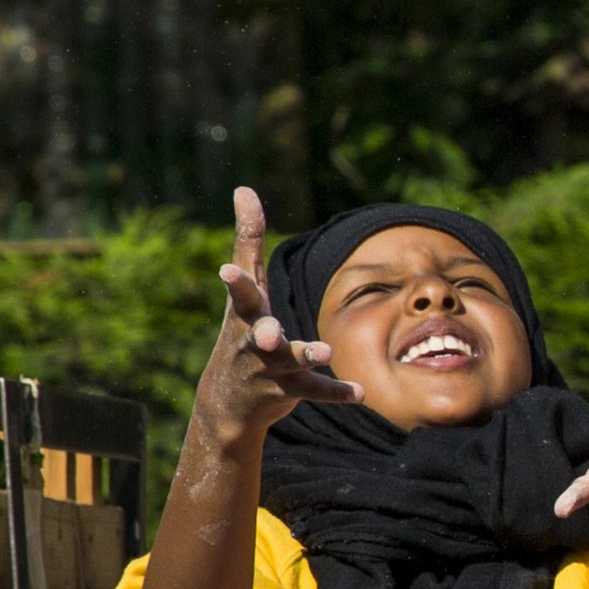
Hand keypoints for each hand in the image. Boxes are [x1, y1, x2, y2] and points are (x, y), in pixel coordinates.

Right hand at [194, 185, 364, 449]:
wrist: (229, 400)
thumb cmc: (242, 328)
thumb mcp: (244, 287)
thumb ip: (249, 238)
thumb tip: (244, 188)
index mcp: (245, 313)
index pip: (239, 294)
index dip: (235, 282)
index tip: (226, 270)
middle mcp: (254, 341)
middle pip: (256, 333)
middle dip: (261, 332)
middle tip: (268, 333)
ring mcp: (270, 368)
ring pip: (290, 361)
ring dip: (307, 354)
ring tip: (326, 350)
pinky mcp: (290, 390)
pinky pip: (316, 391)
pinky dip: (337, 391)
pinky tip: (362, 392)